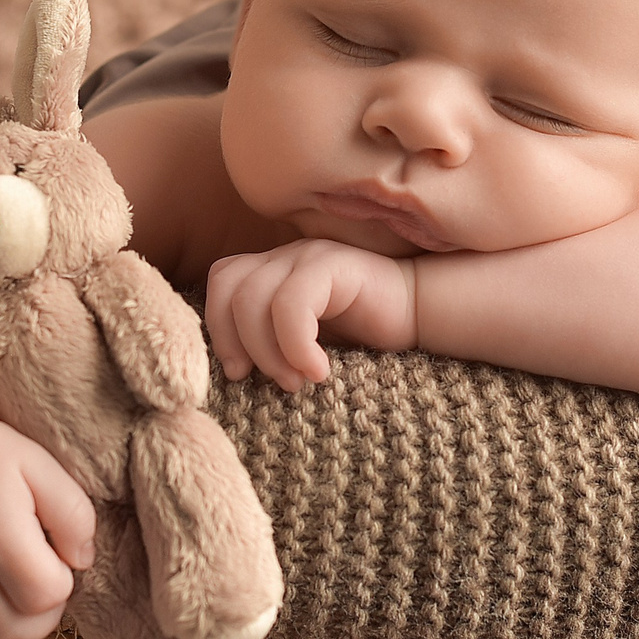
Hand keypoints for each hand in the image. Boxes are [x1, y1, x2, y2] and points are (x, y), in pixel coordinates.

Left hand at [206, 238, 417, 391]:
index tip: (240, 375)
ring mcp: (307, 257)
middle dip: (236, 343)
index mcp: (269, 273)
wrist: (420, 315)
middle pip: (229, 290)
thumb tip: (232, 375)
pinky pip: (293, 302)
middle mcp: (283, 259)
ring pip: (254, 298)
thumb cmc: (360, 337)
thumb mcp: (301, 345)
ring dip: (268, 351)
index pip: (221, 285)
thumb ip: (267, 346)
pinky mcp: (332, 265)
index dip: (219, 330)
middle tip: (267, 381)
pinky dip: (296, 344)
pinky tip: (318, 370)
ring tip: (295, 382)